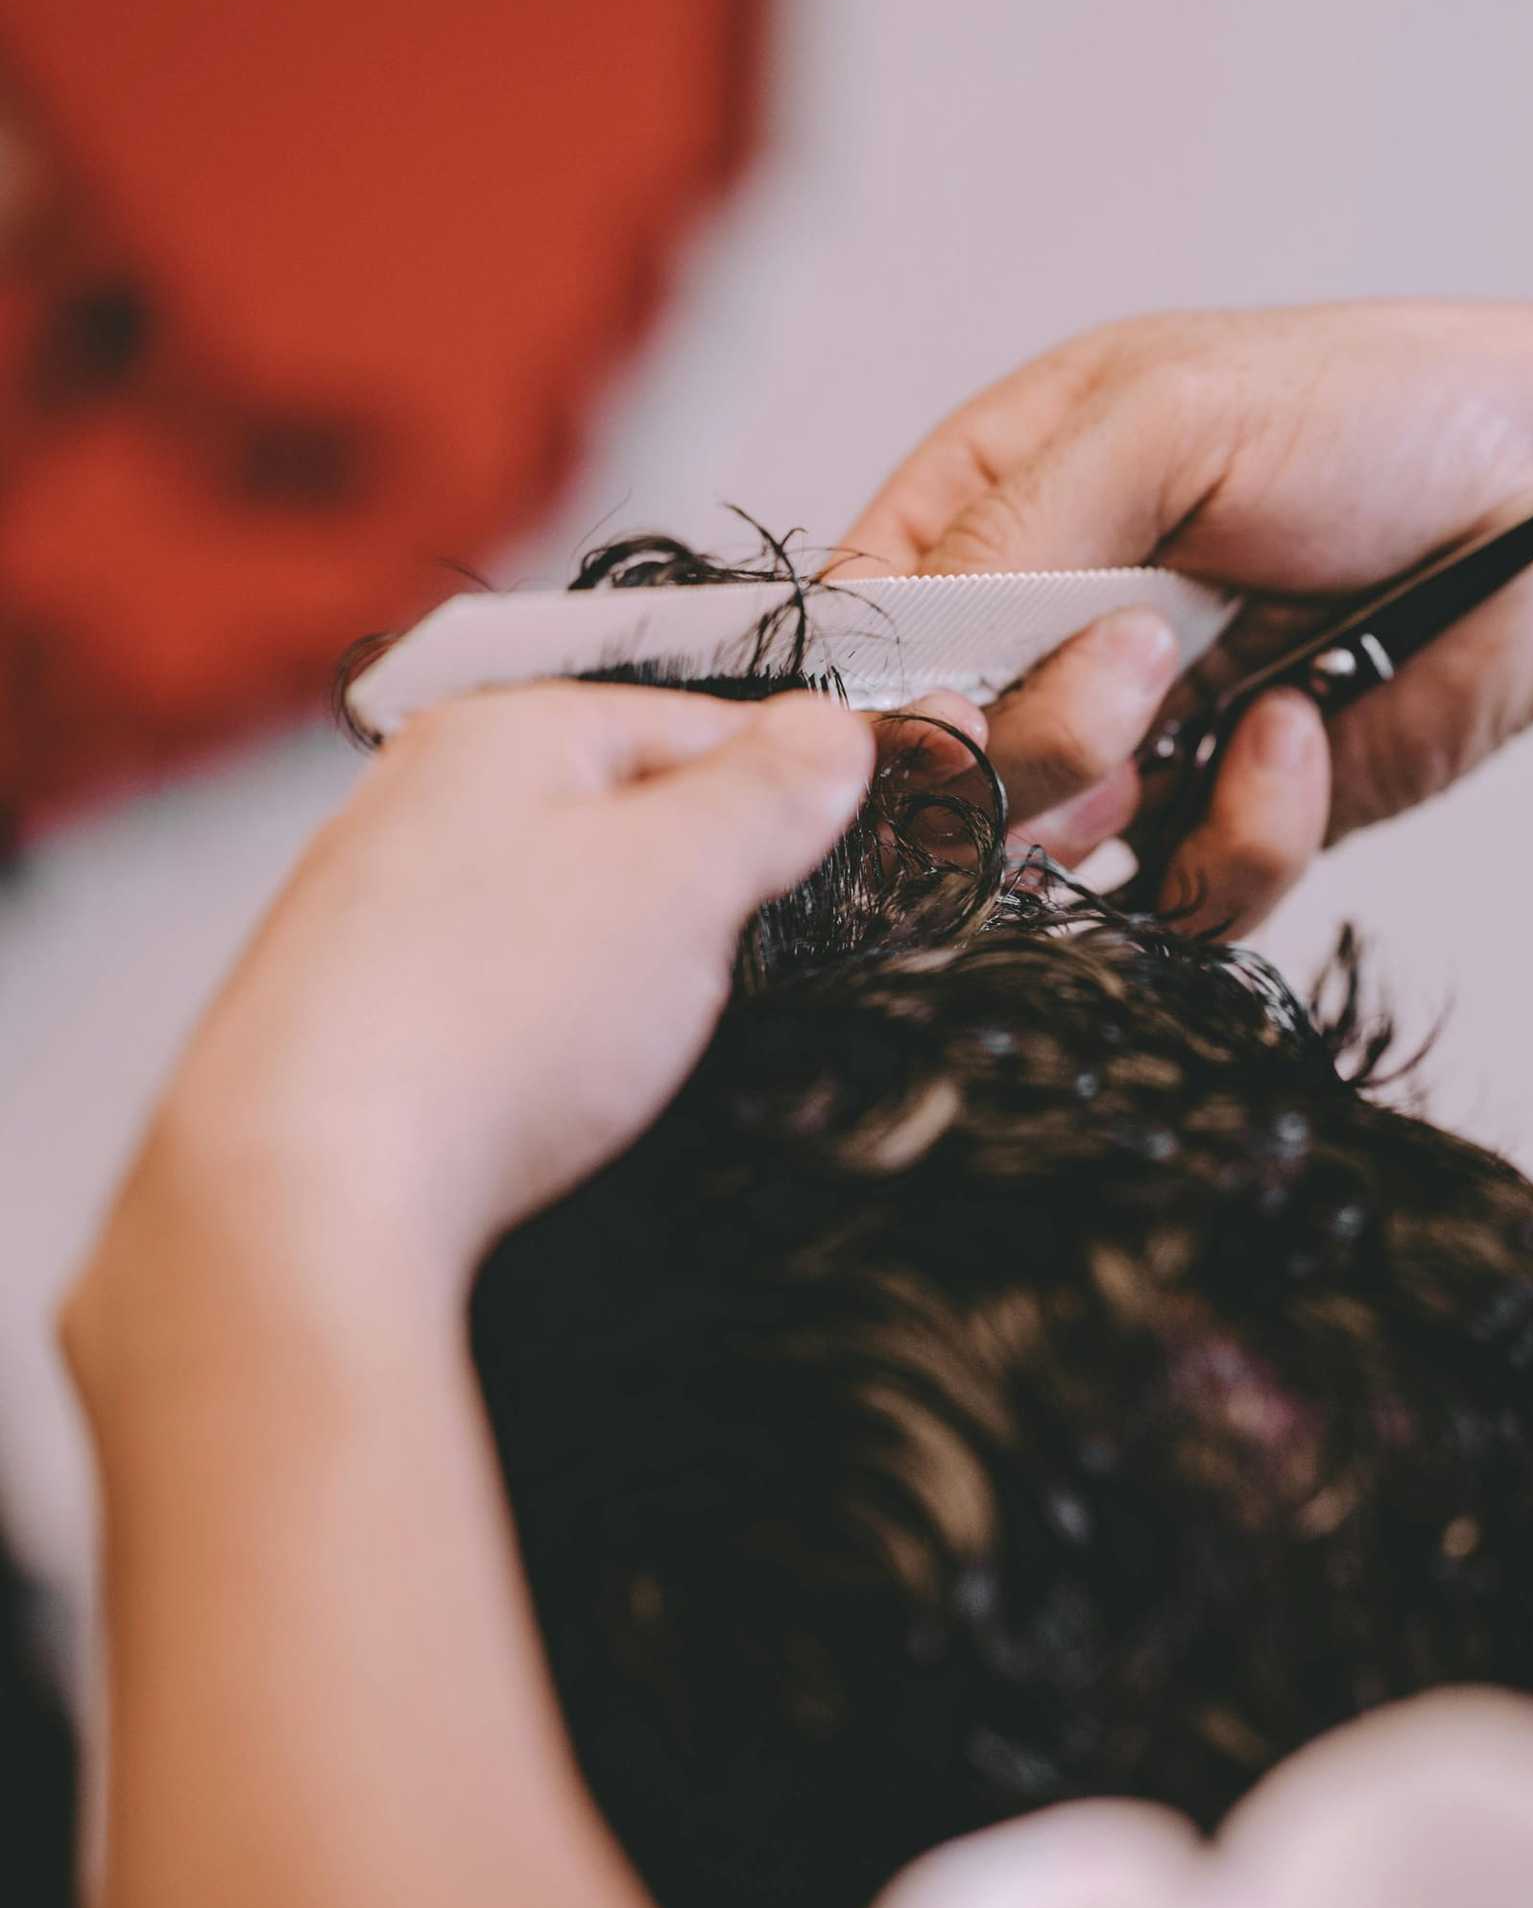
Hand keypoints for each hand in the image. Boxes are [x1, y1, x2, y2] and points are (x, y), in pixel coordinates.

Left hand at [121, 684, 876, 1292]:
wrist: (304, 1189)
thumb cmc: (494, 1013)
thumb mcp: (679, 878)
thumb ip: (764, 796)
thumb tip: (828, 730)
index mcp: (497, 733)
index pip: (692, 718)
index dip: (789, 781)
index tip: (853, 842)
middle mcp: (415, 799)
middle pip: (617, 815)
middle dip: (701, 886)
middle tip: (747, 958)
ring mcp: (369, 912)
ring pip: (553, 911)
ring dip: (623, 967)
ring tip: (638, 1038)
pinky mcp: (346, 1020)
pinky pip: (488, 995)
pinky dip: (543, 1032)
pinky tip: (552, 1087)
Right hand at [844, 302, 1532, 930]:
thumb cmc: (1371, 414)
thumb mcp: (1168, 419)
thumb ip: (1015, 532)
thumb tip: (899, 682)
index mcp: (988, 510)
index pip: (855, 638)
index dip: (874, 699)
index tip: (933, 717)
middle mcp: (1037, 640)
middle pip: (932, 774)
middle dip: (1024, 748)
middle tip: (1135, 676)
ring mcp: (1128, 744)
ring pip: (1043, 864)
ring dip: (1131, 798)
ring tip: (1235, 699)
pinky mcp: (1224, 823)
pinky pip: (1178, 901)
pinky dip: (1242, 836)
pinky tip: (1304, 730)